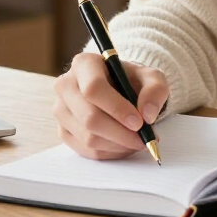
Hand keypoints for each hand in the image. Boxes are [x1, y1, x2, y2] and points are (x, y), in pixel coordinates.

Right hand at [53, 52, 168, 159]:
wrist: (120, 89)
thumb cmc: (132, 80)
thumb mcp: (151, 77)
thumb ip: (155, 90)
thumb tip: (147, 114)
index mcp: (84, 64)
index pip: (94, 89)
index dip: (117, 108)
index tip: (138, 122)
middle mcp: (66, 85)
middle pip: (89, 117)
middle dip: (120, 133)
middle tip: (143, 138)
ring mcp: (61, 110)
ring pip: (88, 137)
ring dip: (117, 145)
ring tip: (138, 141)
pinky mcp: (63, 131)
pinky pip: (85, 150)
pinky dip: (109, 152)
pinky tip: (125, 145)